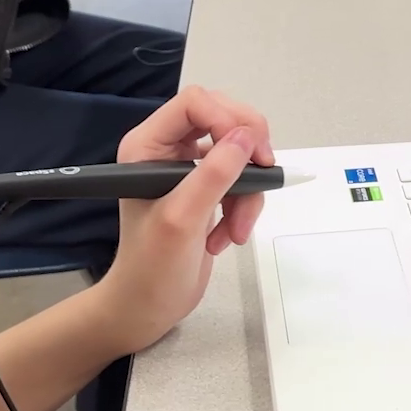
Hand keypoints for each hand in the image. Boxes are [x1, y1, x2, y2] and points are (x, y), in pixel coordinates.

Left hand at [85, 88, 273, 354]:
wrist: (148, 308)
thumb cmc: (152, 266)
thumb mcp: (182, 219)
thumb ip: (214, 175)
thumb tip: (246, 137)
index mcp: (148, 145)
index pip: (195, 103)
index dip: (227, 119)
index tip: (249, 153)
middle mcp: (167, 149)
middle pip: (224, 120)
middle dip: (247, 155)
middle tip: (263, 178)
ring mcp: (188, 169)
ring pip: (239, 154)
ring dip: (247, 193)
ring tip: (235, 231)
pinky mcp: (207, 190)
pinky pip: (242, 180)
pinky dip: (244, 207)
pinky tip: (226, 236)